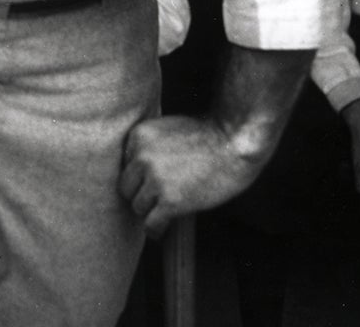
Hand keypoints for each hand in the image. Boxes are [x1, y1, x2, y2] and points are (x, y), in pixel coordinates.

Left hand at [119, 113, 266, 237]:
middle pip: (126, 187)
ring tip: (165, 211)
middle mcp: (141, 156)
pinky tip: (164, 228)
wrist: (234, 142)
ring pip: (138, 207)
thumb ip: (150, 146)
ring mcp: (154, 179)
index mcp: (138, 135)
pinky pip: (151, 224)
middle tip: (157, 199)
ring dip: (150, 211)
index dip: (140, 176)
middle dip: (141, 194)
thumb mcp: (168, 129)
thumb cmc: (208, 134)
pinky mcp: (170, 201)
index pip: (126, 165)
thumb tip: (138, 172)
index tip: (152, 182)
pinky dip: (156, 230)